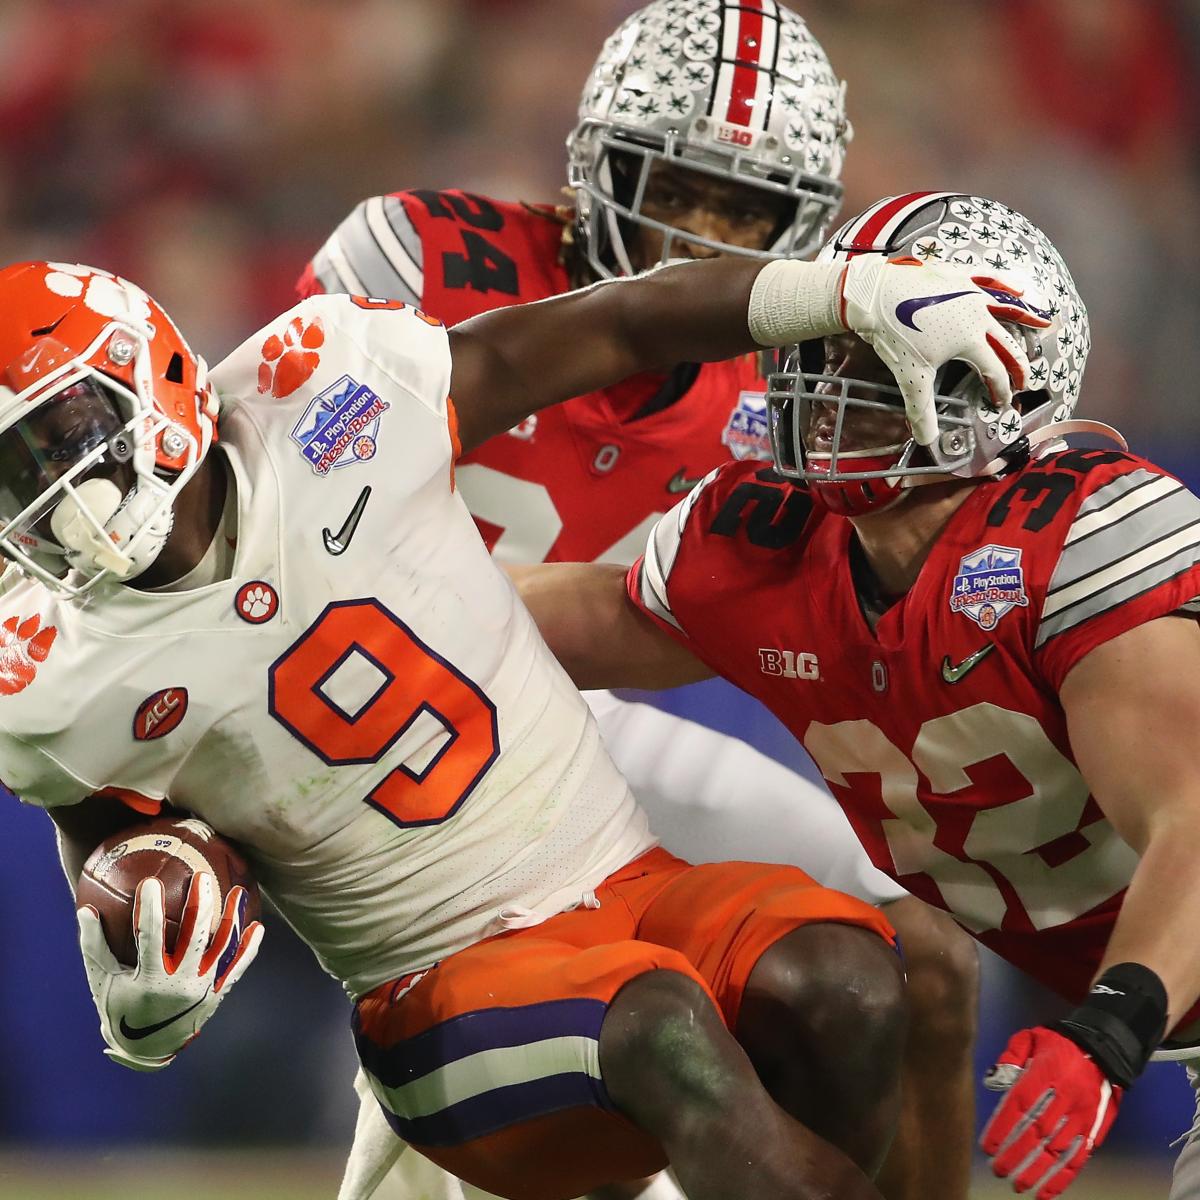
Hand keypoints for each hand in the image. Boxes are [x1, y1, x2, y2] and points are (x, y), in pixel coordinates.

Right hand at [77, 871, 262, 1070]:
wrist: (146, 1049)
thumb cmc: (120, 1009)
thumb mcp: (102, 982)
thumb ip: (94, 947)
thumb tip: (84, 909)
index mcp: (150, 981)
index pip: (150, 939)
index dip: (149, 911)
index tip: (150, 882)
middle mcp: (181, 984)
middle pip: (195, 939)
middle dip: (200, 906)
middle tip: (202, 877)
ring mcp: (203, 989)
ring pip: (223, 949)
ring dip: (233, 919)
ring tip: (239, 891)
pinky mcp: (216, 994)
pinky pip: (237, 968)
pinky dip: (249, 948)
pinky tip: (258, 926)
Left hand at [839, 256, 1051, 446]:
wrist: (875, 294)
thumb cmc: (894, 335)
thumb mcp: (910, 376)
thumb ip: (921, 410)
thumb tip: (925, 440)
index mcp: (970, 341)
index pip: (994, 369)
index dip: (1001, 389)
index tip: (1003, 403)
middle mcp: (978, 315)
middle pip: (1006, 342)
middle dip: (1018, 363)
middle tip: (1026, 380)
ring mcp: (970, 292)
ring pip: (1005, 306)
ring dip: (1025, 317)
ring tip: (1045, 323)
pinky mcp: (958, 275)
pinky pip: (988, 277)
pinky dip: (1005, 283)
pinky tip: (1018, 285)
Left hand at [980, 1026, 1120, 1198]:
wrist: (1105, 1048)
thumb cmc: (1060, 1044)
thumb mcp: (1031, 1036)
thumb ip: (1011, 1055)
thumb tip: (994, 1080)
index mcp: (1047, 1072)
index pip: (1020, 1104)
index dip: (1003, 1127)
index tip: (987, 1146)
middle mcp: (1066, 1097)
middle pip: (1038, 1131)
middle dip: (1015, 1154)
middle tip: (998, 1170)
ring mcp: (1082, 1116)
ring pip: (1058, 1150)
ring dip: (1037, 1170)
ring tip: (1017, 1185)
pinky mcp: (1095, 1130)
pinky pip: (1079, 1158)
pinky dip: (1063, 1178)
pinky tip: (1046, 1192)